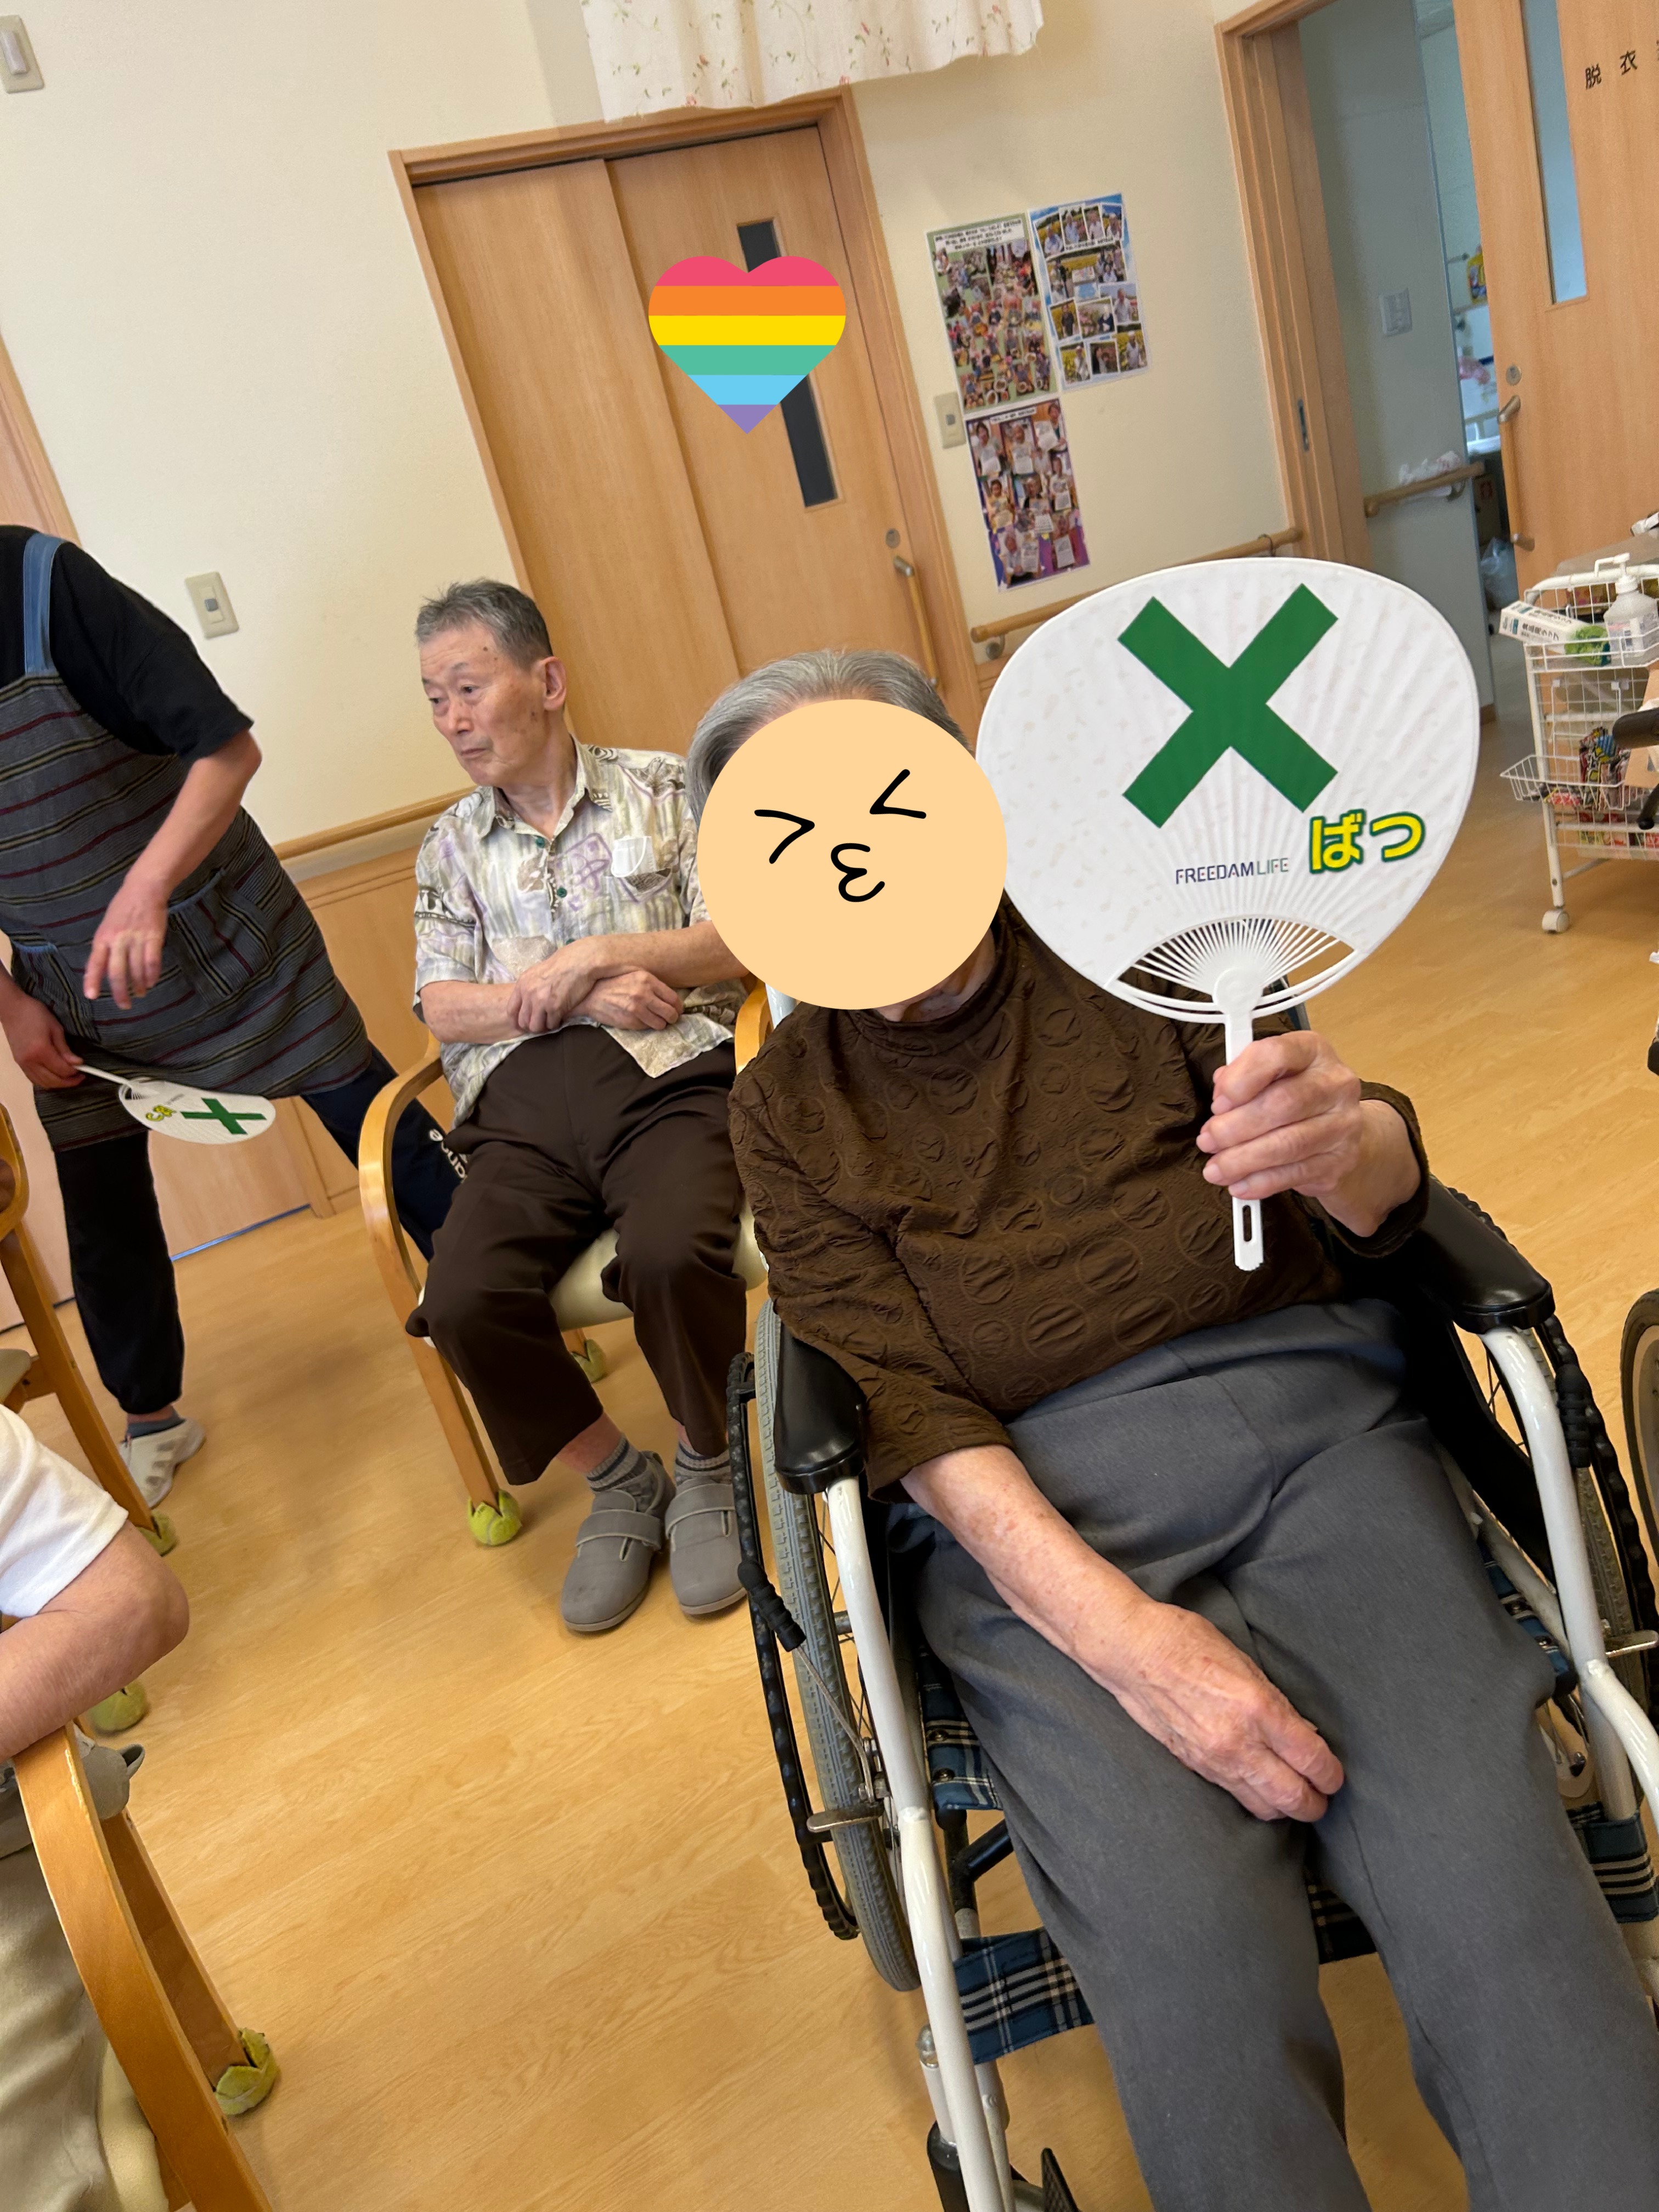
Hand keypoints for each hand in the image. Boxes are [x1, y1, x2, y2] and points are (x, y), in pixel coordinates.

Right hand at [0, 989, 83, 1088]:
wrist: (12, 1009)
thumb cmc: (35, 1014)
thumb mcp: (55, 1028)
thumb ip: (65, 1049)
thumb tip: (77, 1063)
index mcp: (40, 1050)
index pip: (62, 1070)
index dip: (75, 1072)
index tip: (84, 1068)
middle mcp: (30, 1061)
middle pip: (52, 1081)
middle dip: (68, 1082)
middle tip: (80, 1077)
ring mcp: (22, 1064)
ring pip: (42, 1083)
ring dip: (58, 1084)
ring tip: (69, 1078)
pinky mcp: (19, 1063)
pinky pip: (34, 1079)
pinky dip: (46, 1081)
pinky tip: (55, 1076)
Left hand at [83, 877, 168, 1008]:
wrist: (144, 888)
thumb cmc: (123, 907)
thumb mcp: (107, 926)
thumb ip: (105, 947)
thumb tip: (102, 970)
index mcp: (102, 937)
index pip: (95, 962)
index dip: (92, 980)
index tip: (91, 996)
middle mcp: (117, 940)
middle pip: (117, 972)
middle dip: (120, 992)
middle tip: (124, 1005)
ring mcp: (136, 938)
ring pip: (136, 970)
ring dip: (139, 985)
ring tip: (140, 993)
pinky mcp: (154, 937)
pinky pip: (152, 961)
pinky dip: (152, 975)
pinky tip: (152, 981)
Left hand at [507, 946, 600, 1033]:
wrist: (579, 962)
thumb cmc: (561, 965)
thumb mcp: (537, 973)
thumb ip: (529, 988)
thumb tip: (526, 1003)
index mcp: (522, 984)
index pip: (511, 1010)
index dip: (515, 1021)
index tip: (521, 1026)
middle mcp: (529, 994)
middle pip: (523, 1021)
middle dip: (532, 1025)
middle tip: (541, 1024)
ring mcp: (541, 1001)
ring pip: (536, 1027)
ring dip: (543, 1027)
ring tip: (550, 1021)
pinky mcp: (555, 1007)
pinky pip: (551, 1024)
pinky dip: (556, 1023)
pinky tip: (560, 1017)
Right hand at [573, 970, 681, 1030]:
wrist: (591, 995)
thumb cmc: (615, 984)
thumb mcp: (635, 976)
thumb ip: (653, 985)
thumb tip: (672, 999)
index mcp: (647, 979)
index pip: (673, 998)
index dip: (678, 1007)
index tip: (677, 1009)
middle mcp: (644, 993)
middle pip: (671, 1013)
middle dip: (672, 1018)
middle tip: (669, 1018)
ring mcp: (637, 1009)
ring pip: (661, 1024)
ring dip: (660, 1023)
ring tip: (654, 1019)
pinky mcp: (629, 1021)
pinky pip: (647, 1027)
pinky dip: (646, 1025)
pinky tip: (639, 1019)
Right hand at [1091, 1599, 1343, 1821]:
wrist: (1130, 1651)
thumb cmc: (1186, 1641)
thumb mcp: (1245, 1662)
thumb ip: (1277, 1702)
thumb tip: (1305, 1734)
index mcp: (1258, 1708)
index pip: (1312, 1760)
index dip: (1332, 1774)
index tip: (1335, 1774)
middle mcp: (1238, 1742)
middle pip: (1293, 1798)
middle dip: (1316, 1804)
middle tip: (1323, 1796)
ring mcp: (1214, 1759)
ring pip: (1264, 1807)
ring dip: (1286, 1807)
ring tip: (1295, 1796)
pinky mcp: (1194, 1766)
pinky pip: (1235, 1795)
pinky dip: (1255, 1797)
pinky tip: (1260, 1786)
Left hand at [1197, 1029, 1419, 1239]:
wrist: (1341, 1130)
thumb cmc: (1294, 1096)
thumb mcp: (1269, 1075)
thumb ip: (1242, 1077)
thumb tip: (1221, 1096)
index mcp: (1313, 1051)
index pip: (1276, 1055)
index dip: (1241, 1079)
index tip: (1218, 1102)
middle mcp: (1336, 1084)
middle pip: (1282, 1104)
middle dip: (1235, 1126)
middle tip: (1208, 1140)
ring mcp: (1343, 1124)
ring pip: (1288, 1144)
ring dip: (1243, 1159)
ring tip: (1216, 1168)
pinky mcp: (1340, 1161)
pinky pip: (1295, 1174)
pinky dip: (1260, 1182)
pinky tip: (1238, 1184)